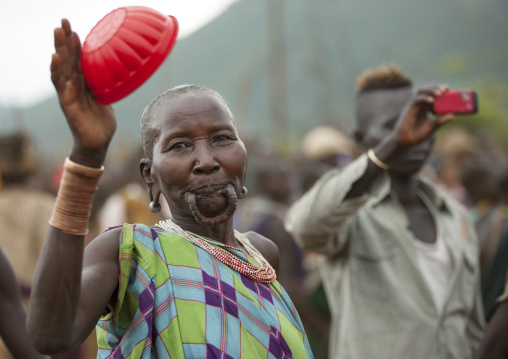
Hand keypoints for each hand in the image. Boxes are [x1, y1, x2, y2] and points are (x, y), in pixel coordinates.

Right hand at [51, 19, 115, 166]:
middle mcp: (73, 85)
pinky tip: (55, 57)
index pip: (77, 59)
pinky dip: (57, 70)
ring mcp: (68, 92)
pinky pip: (60, 84)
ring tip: (58, 33)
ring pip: (61, 67)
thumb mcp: (107, 98)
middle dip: (65, 40)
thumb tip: (119, 71)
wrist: (98, 142)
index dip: (74, 44)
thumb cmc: (102, 121)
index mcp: (83, 83)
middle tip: (63, 22)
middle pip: (67, 59)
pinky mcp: (66, 102)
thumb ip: (106, 84)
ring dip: (59, 49)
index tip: (73, 27)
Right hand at [394, 85, 453, 149]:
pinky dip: (424, 98)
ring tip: (440, 93)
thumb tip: (452, 115)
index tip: (448, 88)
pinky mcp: (409, 110)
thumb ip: (440, 121)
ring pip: (420, 92)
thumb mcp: (432, 128)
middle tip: (445, 89)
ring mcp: (413, 106)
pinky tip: (431, 100)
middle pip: (426, 90)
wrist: (405, 142)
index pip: (431, 94)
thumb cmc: (416, 135)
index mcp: (424, 108)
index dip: (439, 90)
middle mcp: (419, 105)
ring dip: (430, 90)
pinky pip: (416, 100)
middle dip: (435, 87)